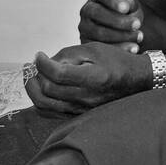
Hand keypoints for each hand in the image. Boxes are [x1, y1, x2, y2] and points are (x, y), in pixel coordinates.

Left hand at [25, 43, 144, 116]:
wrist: (135, 81)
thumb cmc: (114, 61)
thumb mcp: (93, 49)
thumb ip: (68, 54)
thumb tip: (44, 62)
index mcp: (93, 78)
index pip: (57, 74)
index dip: (42, 63)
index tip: (38, 55)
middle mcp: (87, 97)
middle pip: (47, 90)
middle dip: (33, 75)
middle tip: (31, 65)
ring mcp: (82, 109)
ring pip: (44, 105)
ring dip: (33, 89)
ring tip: (32, 76)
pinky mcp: (78, 115)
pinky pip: (50, 112)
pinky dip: (40, 100)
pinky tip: (41, 87)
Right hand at [78, 0, 145, 52]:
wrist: (124, 32)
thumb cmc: (128, 15)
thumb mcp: (132, 6)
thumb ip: (132, 3)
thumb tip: (128, 3)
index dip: (113, 0)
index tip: (126, 8)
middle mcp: (87, 10)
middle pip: (97, 13)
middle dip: (119, 20)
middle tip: (137, 24)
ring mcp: (84, 27)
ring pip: (99, 32)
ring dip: (121, 35)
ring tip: (139, 36)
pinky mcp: (86, 43)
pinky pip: (100, 48)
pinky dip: (119, 48)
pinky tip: (133, 48)